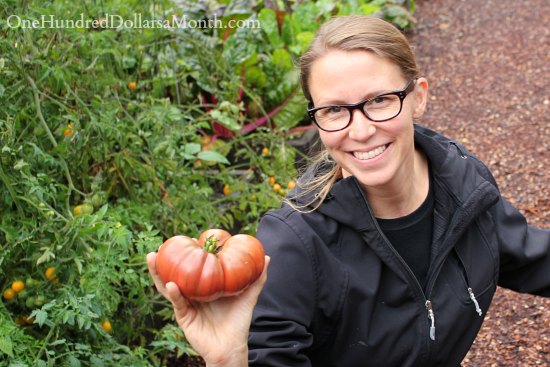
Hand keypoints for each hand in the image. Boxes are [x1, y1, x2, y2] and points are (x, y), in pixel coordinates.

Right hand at [147, 251, 269, 366]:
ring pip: (168, 286)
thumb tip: (267, 257)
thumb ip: (257, 278)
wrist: (232, 347)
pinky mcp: (184, 316)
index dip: (185, 255)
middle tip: (158, 247)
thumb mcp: (248, 296)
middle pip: (174, 275)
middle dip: (163, 262)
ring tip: (152, 258)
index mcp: (204, 287)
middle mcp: (193, 294)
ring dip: (158, 273)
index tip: (181, 240)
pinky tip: (171, 284)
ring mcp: (186, 304)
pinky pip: (177, 303)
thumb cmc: (238, 322)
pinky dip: (173, 293)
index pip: (192, 268)